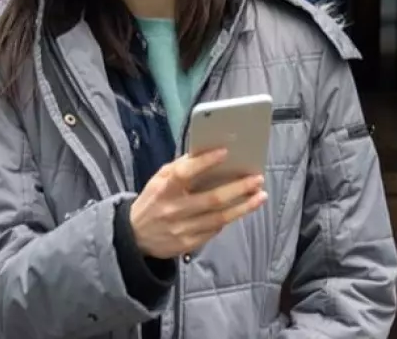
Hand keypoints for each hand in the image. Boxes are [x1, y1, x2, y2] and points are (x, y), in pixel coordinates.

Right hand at [129, 148, 266, 258]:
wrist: (136, 237)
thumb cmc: (153, 200)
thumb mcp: (159, 179)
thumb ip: (180, 167)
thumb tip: (205, 152)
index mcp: (164, 189)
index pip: (185, 173)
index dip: (205, 162)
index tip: (226, 152)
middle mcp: (174, 210)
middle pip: (211, 199)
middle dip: (238, 188)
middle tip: (257, 178)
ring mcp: (182, 229)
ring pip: (219, 218)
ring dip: (243, 206)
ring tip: (260, 195)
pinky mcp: (189, 244)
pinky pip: (215, 230)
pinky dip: (230, 218)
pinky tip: (243, 209)